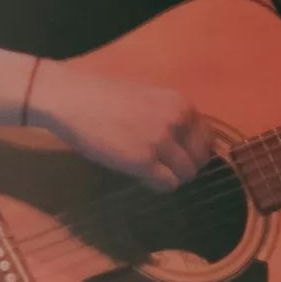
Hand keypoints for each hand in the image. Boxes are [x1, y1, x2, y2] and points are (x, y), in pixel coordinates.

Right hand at [31, 59, 216, 187]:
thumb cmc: (104, 96)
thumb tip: (184, 142)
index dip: (193, 151)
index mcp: (181, 104)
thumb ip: (169, 116)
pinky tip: (143, 177)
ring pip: (185, 174)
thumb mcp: (149, 97)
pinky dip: (158, 185)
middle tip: (165, 168)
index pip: (206, 138)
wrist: (74, 99)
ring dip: (171, 177)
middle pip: (199, 159)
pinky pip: (167, 184)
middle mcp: (178, 122)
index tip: (178, 155)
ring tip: (152, 172)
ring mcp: (162, 142)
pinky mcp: (144, 162)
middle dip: (185, 167)